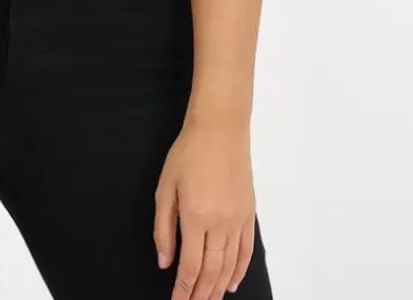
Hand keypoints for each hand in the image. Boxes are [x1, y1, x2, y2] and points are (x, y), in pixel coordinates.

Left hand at [153, 115, 256, 297]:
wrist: (220, 129)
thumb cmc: (189, 153)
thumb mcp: (165, 187)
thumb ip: (163, 228)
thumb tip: (164, 261)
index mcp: (195, 217)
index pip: (191, 266)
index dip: (184, 289)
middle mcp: (220, 223)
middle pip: (211, 271)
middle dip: (201, 294)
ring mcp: (237, 220)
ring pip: (229, 265)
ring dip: (218, 288)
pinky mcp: (249, 213)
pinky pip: (245, 250)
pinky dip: (239, 270)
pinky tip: (231, 282)